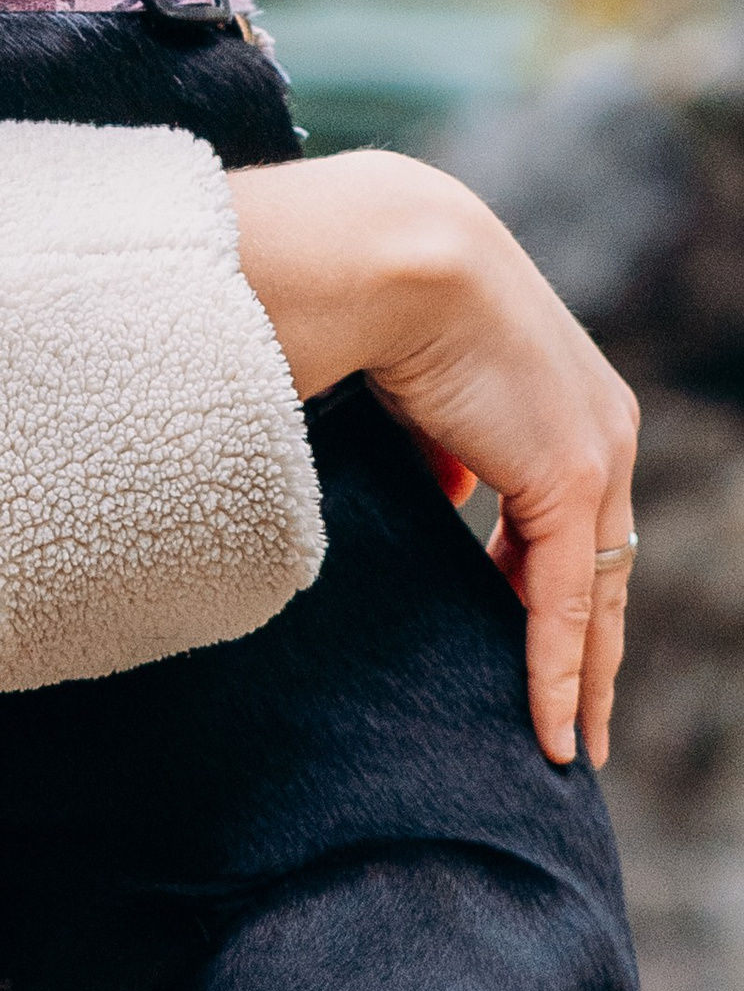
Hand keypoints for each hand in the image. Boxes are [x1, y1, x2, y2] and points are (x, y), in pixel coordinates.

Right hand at [225, 151, 638, 765]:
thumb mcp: (426, 382)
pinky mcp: (571, 475)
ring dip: (581, 675)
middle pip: (606, 566)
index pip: (578, 520)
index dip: (560, 589)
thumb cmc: (383, 294)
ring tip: (563, 741)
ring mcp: (597, 451)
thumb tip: (449, 494)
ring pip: (598, 594)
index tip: (536, 640)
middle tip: (577, 719)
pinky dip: (554, 669)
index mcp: (572, 397)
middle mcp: (606, 426)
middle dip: (590, 649)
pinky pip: (566, 600)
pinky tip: (546, 726)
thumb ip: (450, 446)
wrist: (390, 249)